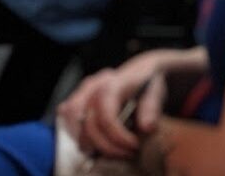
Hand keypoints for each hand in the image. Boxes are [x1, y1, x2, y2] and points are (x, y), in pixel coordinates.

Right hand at [55, 49, 186, 159]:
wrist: (138, 72)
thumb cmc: (147, 83)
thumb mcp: (156, 91)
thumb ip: (151, 108)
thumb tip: (146, 128)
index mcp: (112, 83)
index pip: (106, 117)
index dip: (117, 137)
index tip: (133, 146)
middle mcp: (92, 87)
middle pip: (87, 124)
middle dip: (105, 146)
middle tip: (125, 154)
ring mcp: (80, 94)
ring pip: (72, 124)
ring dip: (90, 143)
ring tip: (112, 151)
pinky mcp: (75, 101)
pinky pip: (68, 122)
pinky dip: (80, 136)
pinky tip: (98, 143)